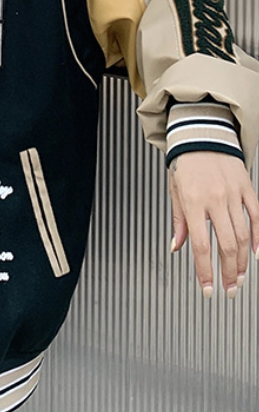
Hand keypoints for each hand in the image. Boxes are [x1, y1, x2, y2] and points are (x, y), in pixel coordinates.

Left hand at [169, 151, 258, 297]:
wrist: (201, 136)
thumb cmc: (185, 165)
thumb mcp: (174, 191)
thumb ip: (178, 221)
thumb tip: (176, 247)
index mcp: (192, 202)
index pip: (199, 244)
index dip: (204, 270)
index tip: (207, 289)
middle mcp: (213, 200)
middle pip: (225, 244)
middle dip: (228, 272)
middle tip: (229, 289)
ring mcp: (232, 194)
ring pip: (242, 235)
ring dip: (241, 261)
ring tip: (239, 278)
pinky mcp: (247, 189)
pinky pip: (257, 217)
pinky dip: (258, 238)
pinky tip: (256, 254)